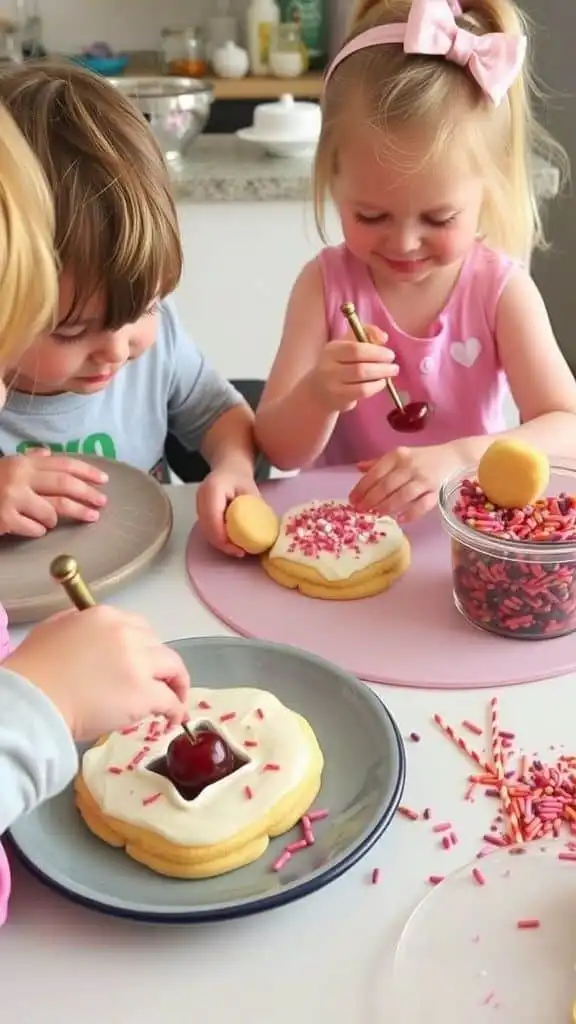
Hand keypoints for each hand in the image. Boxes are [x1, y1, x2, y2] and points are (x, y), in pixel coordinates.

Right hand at [0, 450, 107, 537]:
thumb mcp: (7, 465)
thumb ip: (29, 460)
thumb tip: (49, 454)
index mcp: (24, 463)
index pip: (64, 465)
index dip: (87, 472)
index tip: (104, 481)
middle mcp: (21, 477)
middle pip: (65, 486)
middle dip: (87, 496)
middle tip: (101, 504)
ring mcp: (13, 498)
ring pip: (52, 511)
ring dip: (60, 518)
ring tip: (60, 521)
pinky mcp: (6, 519)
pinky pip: (36, 529)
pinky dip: (40, 530)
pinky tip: (36, 528)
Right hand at [4, 606, 189, 740]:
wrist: (33, 701)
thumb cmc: (34, 670)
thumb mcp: (55, 629)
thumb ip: (79, 625)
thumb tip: (92, 635)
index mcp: (105, 617)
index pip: (138, 627)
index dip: (143, 646)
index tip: (141, 662)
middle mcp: (127, 634)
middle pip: (158, 645)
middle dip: (161, 665)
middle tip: (159, 683)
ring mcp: (138, 663)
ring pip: (173, 667)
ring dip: (176, 684)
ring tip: (174, 702)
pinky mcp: (143, 693)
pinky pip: (170, 700)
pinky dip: (176, 710)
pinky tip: (173, 720)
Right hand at [196, 460, 259, 555]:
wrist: (228, 466)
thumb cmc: (240, 477)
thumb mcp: (251, 491)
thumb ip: (254, 509)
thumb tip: (264, 533)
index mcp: (213, 489)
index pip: (214, 519)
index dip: (224, 538)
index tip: (239, 549)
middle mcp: (201, 497)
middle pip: (207, 528)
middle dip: (223, 544)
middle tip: (240, 552)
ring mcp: (198, 504)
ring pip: (206, 530)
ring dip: (220, 543)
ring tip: (238, 549)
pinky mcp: (200, 510)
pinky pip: (207, 528)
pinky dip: (218, 537)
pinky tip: (231, 540)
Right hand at [310, 326, 398, 412]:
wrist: (319, 390)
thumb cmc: (339, 363)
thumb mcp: (348, 343)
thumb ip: (366, 333)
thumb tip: (383, 337)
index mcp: (332, 349)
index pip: (355, 349)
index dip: (376, 352)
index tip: (389, 354)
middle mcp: (329, 367)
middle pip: (360, 367)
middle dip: (382, 366)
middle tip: (394, 366)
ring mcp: (333, 385)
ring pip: (362, 381)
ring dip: (381, 376)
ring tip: (390, 373)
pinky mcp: (339, 399)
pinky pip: (362, 392)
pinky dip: (376, 387)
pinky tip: (381, 383)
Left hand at [349, 444, 462, 521]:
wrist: (455, 457)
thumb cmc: (424, 458)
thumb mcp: (401, 455)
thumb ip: (379, 463)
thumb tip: (358, 467)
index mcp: (398, 455)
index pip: (375, 472)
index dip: (362, 488)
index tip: (352, 500)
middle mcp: (410, 466)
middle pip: (386, 485)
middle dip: (370, 500)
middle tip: (360, 511)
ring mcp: (424, 479)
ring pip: (402, 495)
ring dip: (387, 507)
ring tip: (376, 514)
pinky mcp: (437, 491)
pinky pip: (423, 504)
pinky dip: (410, 513)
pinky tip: (399, 520)